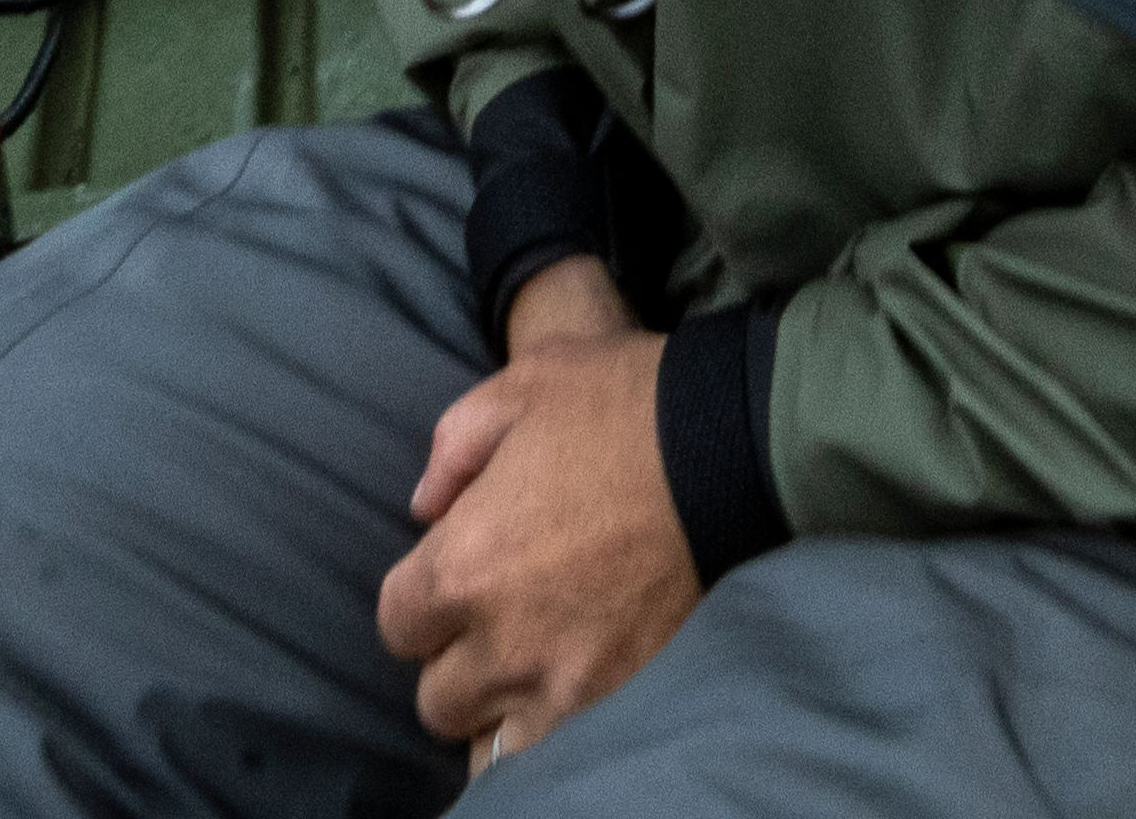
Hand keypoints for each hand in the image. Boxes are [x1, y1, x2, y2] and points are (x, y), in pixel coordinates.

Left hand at [380, 305, 700, 760]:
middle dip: (459, 660)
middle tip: (500, 621)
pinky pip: (561, 749)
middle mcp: (504, 643)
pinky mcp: (627, 702)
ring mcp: (568, 683)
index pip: (397, 624)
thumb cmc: (625, 406)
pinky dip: (557, 727)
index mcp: (463, 565)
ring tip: (538, 662)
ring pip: (494, 740)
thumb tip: (425, 506)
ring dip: (505, 704)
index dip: (421, 600)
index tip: (455, 579)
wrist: (738, 445)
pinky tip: (575, 687)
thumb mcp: (522, 387)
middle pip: (440, 697)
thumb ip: (453, 448)